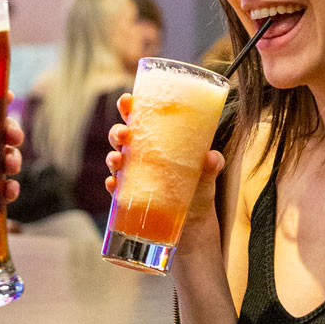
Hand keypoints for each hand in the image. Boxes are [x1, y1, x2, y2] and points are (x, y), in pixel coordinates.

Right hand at [105, 93, 225, 249]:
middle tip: (124, 133)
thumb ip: (212, 165)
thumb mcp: (208, 174)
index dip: (129, 106)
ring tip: (118, 160)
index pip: (140, 117)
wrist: (194, 223)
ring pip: (115, 160)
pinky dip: (112, 185)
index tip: (127, 100)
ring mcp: (133, 175)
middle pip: (122, 136)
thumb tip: (212, 157)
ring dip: (112, 157)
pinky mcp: (129, 197)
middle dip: (117, 131)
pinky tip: (114, 184)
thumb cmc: (199, 188)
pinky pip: (115, 189)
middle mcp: (141, 154)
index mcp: (157, 140)